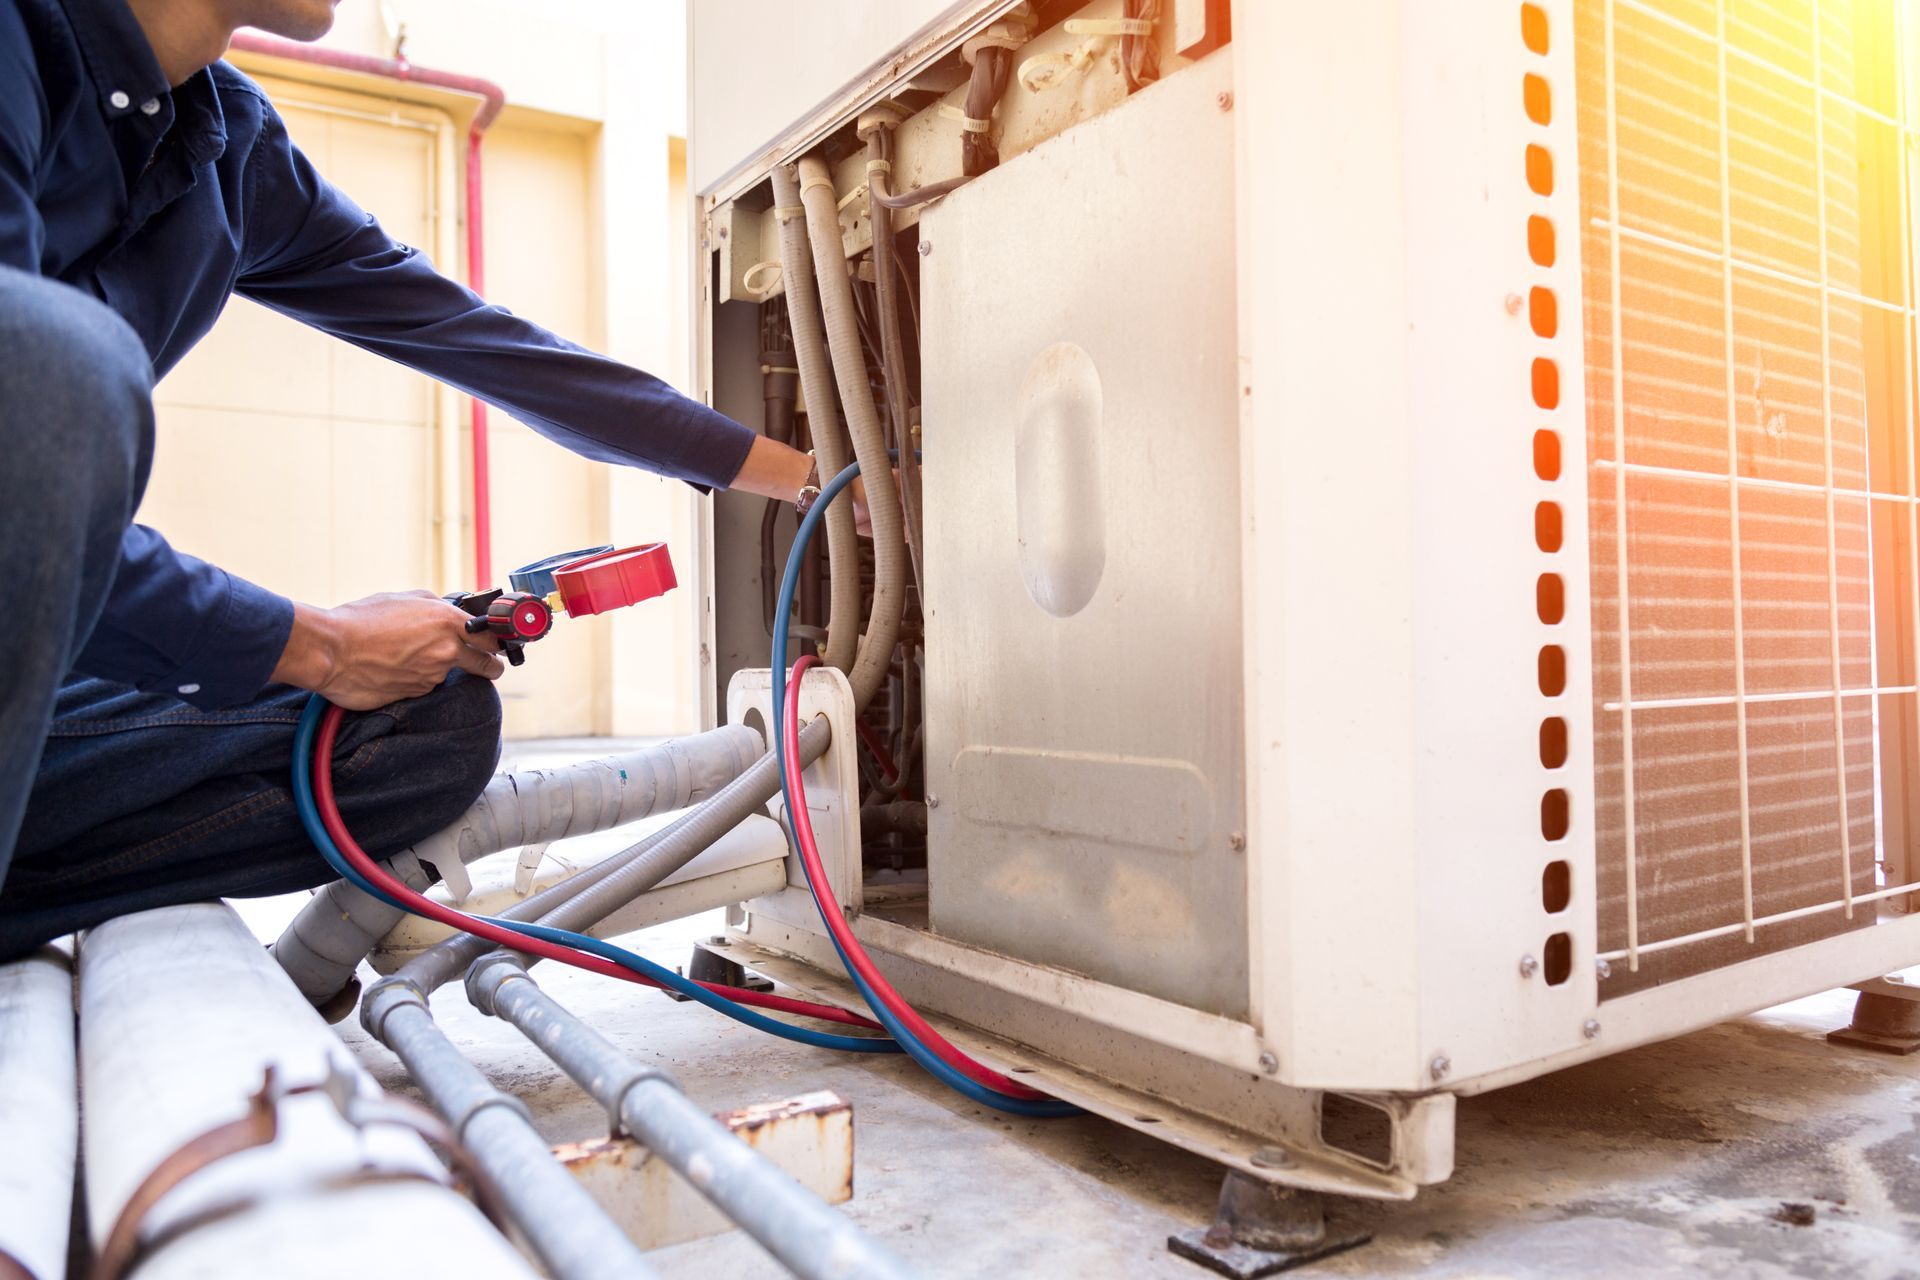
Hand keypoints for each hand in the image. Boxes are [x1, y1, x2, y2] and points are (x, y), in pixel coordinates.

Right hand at [272, 591, 505, 710]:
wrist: (330, 651)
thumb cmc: (360, 620)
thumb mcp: (403, 599)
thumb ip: (434, 605)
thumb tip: (449, 608)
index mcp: (448, 622)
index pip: (492, 638)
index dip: (498, 643)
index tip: (498, 646)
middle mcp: (446, 652)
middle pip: (487, 666)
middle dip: (488, 665)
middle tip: (483, 662)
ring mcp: (432, 677)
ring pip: (447, 675)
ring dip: (435, 668)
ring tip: (406, 656)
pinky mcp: (415, 695)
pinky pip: (422, 686)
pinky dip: (414, 679)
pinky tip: (393, 668)